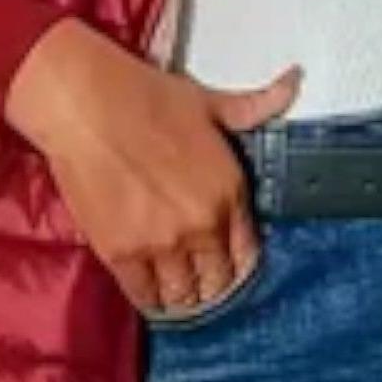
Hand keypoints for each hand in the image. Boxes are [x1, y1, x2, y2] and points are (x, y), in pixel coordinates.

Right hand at [2, 15, 302, 316]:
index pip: (247, 253)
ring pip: (183, 295)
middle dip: (211, 284)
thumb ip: (255, 106)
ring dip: (182, 296)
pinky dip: (149, 299)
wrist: (85, 104)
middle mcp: (203, 224)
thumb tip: (295, 81)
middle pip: (218, 281)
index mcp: (230, 191)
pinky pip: (144, 295)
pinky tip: (150, 295)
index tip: (227, 265)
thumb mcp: (209, 102)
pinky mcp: (121, 254)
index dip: (237, 263)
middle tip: (198, 281)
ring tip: (175, 292)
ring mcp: (162, 244)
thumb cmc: (145, 95)